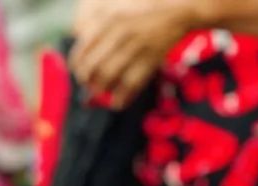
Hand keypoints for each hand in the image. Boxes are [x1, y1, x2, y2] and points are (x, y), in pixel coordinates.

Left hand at [70, 0, 198, 108]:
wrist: (180, 10)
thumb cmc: (145, 12)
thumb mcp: (118, 11)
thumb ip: (98, 25)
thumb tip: (80, 48)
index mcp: (109, 22)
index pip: (82, 50)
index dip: (77, 67)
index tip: (80, 73)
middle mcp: (120, 34)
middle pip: (92, 67)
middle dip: (87, 82)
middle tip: (89, 86)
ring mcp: (136, 47)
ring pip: (108, 77)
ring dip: (101, 90)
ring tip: (101, 92)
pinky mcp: (151, 58)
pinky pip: (131, 84)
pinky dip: (122, 97)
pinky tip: (117, 103)